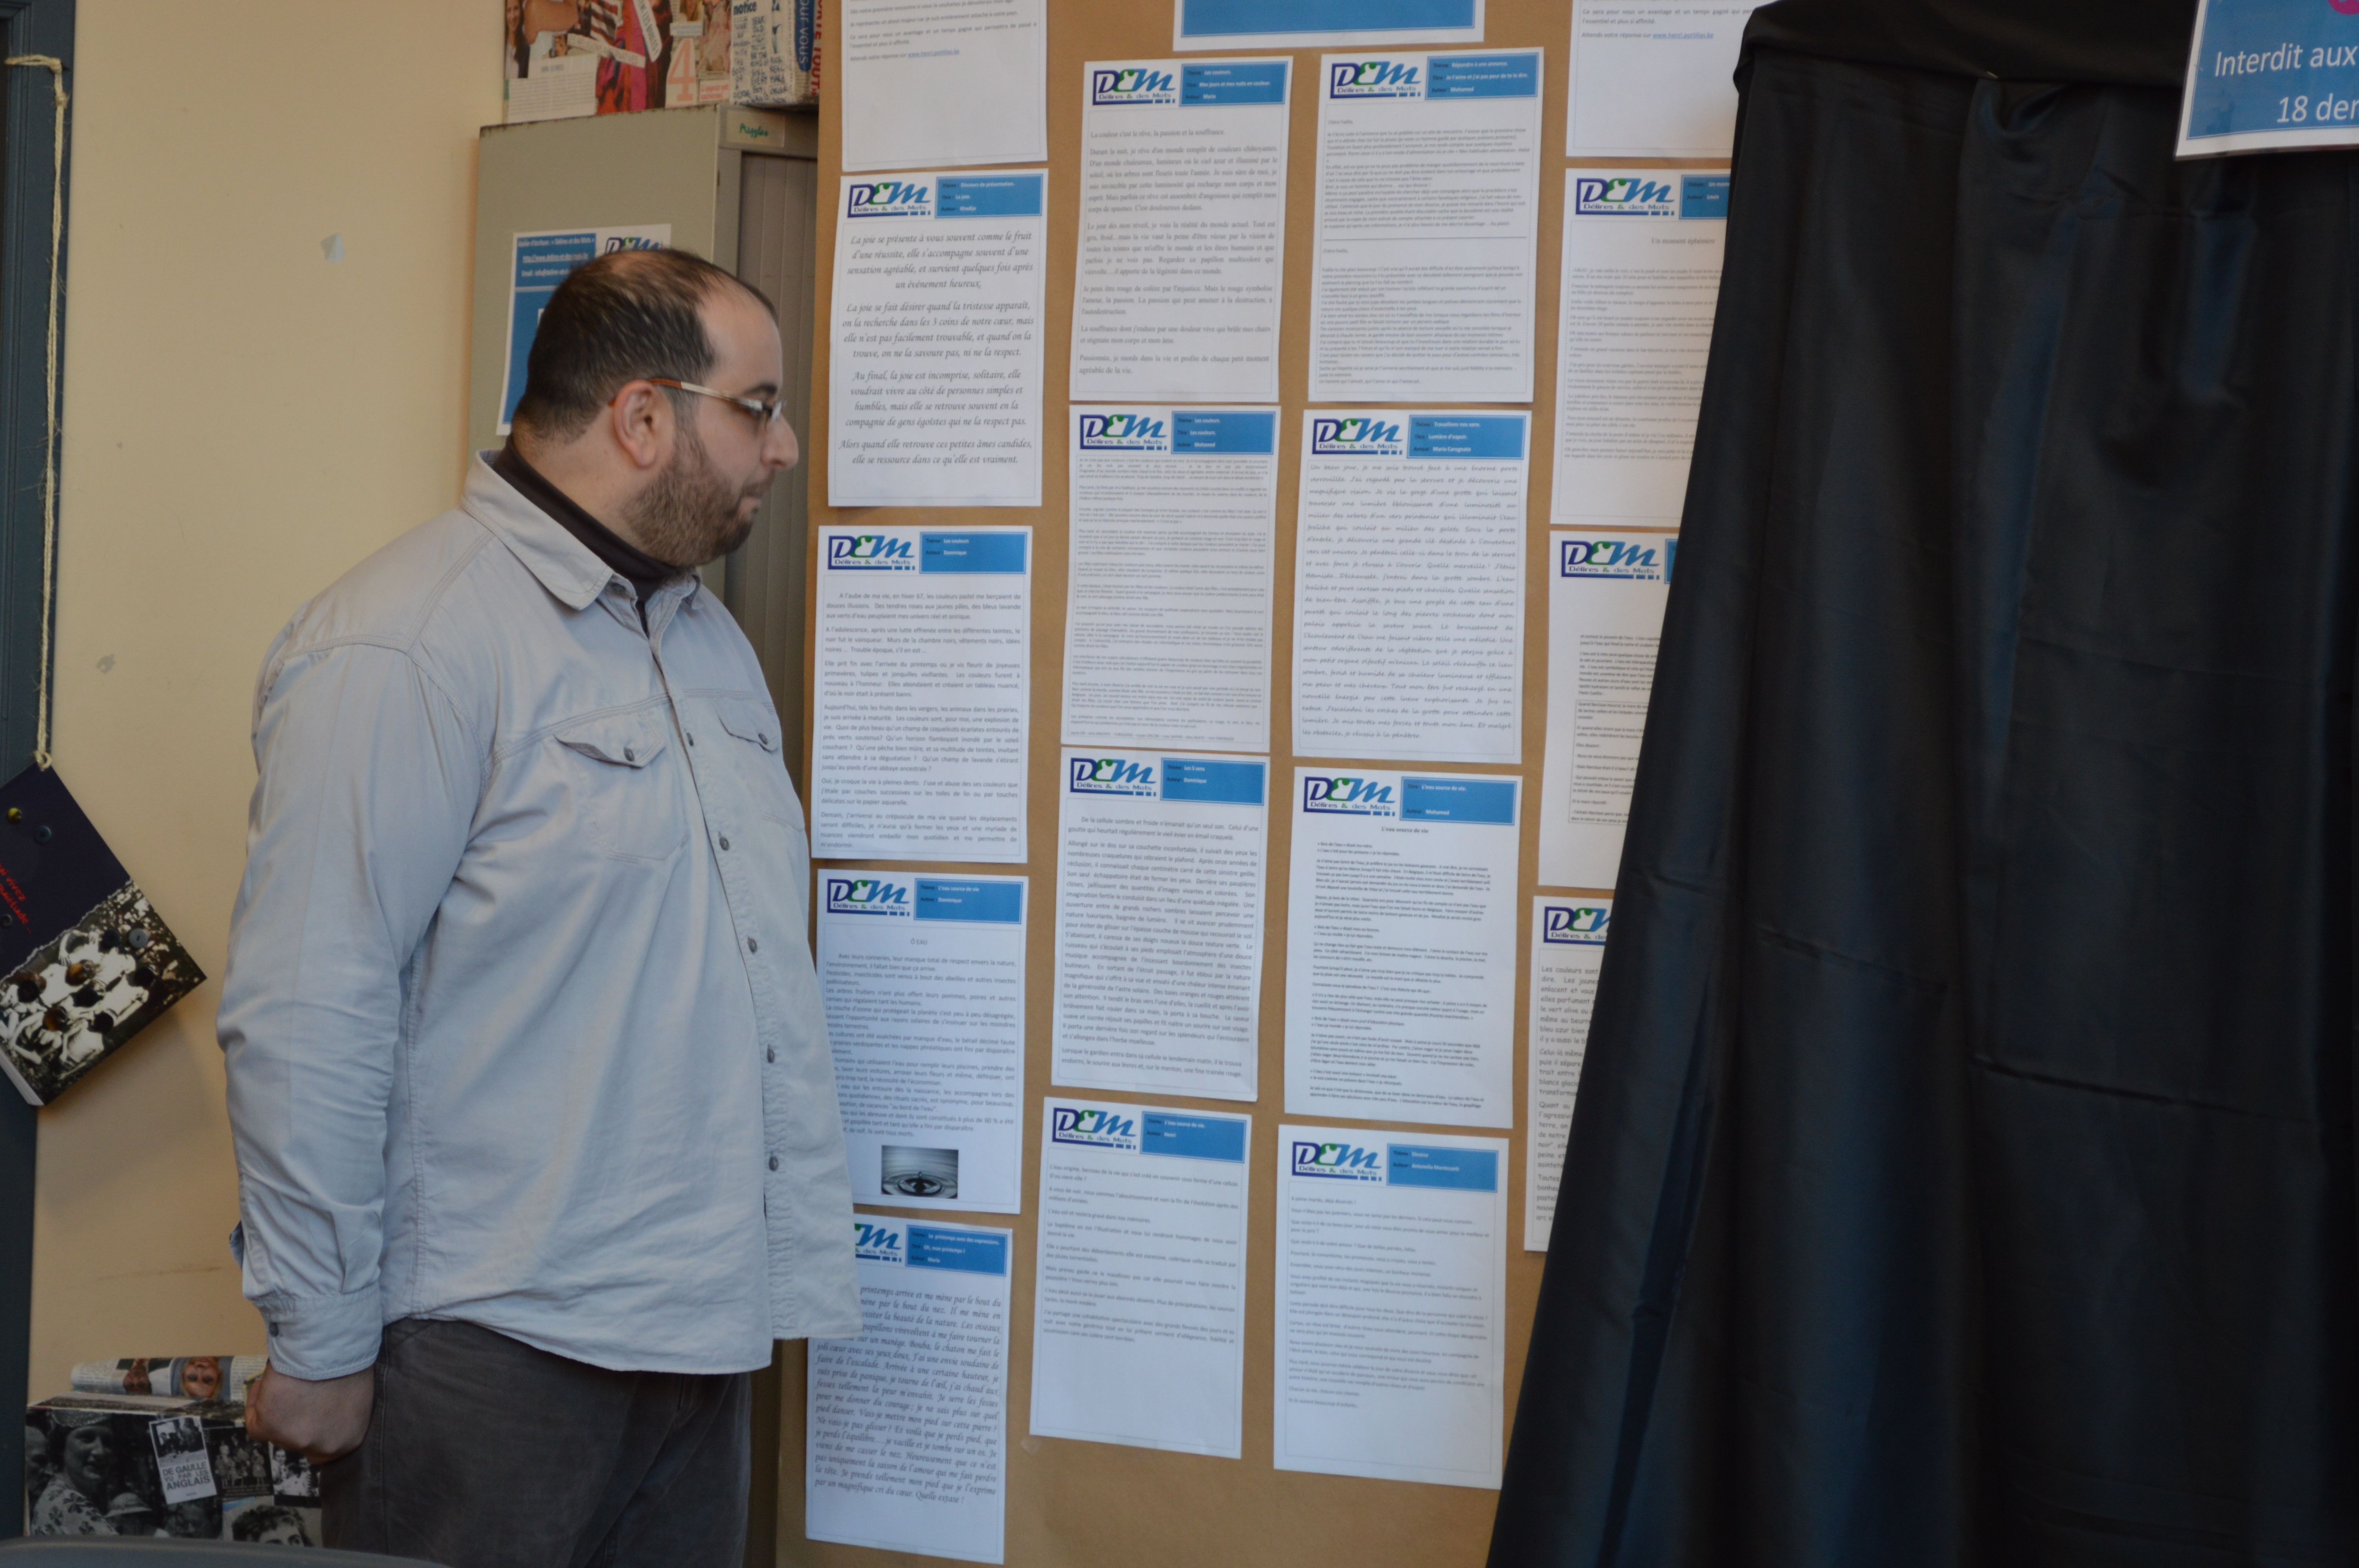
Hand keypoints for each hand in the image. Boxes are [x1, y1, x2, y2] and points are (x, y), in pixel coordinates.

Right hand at [244, 1361, 372, 1464]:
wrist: (330, 1346)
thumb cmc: (349, 1361)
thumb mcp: (355, 1394)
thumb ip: (341, 1412)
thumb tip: (326, 1411)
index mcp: (348, 1439)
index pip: (325, 1448)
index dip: (315, 1428)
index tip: (309, 1409)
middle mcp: (323, 1447)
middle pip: (300, 1439)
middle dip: (296, 1418)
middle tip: (294, 1393)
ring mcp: (296, 1440)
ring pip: (278, 1430)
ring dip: (279, 1408)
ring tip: (284, 1380)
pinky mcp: (270, 1429)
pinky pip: (255, 1423)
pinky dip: (256, 1403)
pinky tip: (265, 1384)